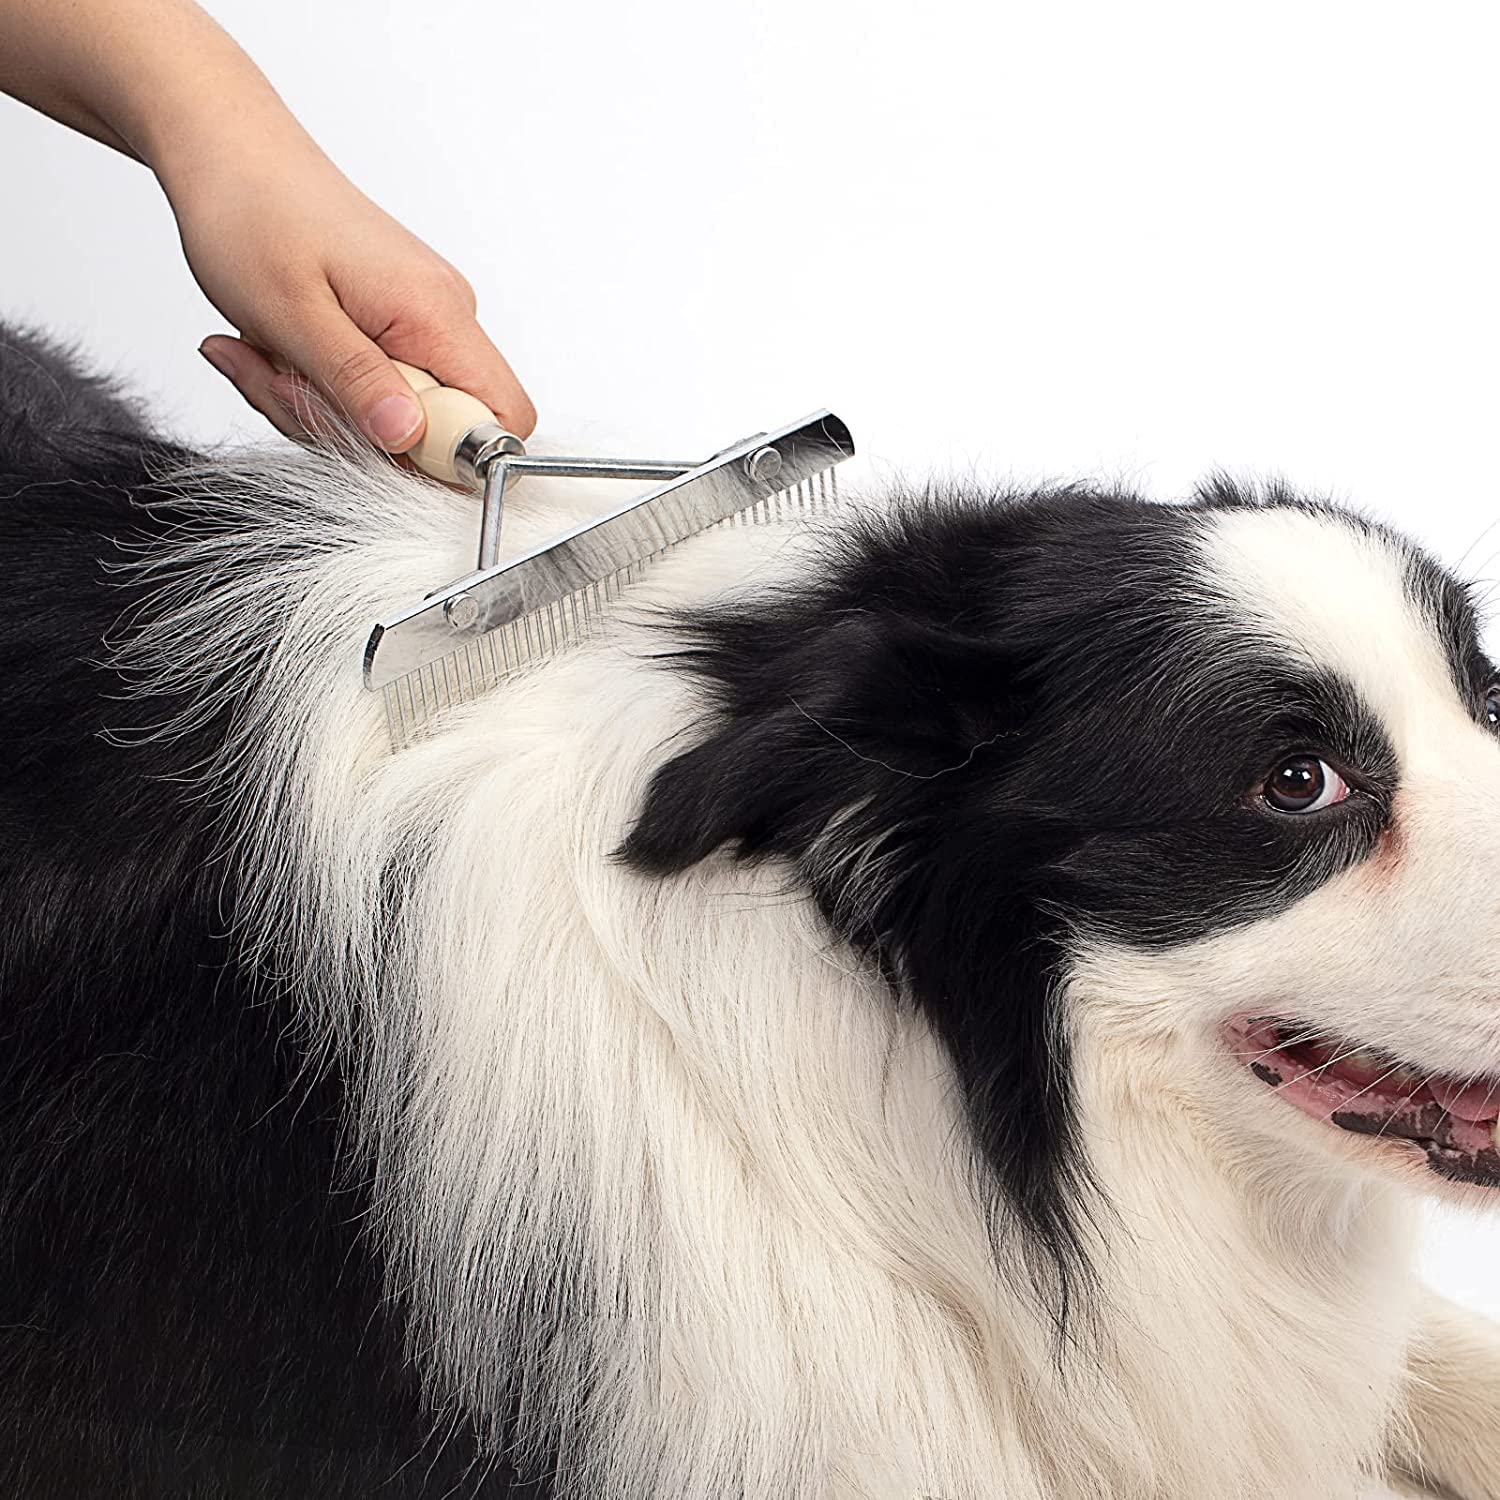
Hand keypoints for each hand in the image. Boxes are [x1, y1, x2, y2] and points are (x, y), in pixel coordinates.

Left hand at [180, 142, 534, 451]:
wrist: (229, 149)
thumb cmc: (253, 213)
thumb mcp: (293, 315)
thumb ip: (357, 384)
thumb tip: (409, 438)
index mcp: (437, 314)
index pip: (503, 420)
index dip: (450, 457)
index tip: (377, 441)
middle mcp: (445, 320)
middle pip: (438, 432)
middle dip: (356, 432)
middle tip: (286, 385)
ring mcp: (422, 325)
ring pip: (394, 419)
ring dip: (321, 407)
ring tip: (268, 355)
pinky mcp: (395, 328)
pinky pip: (371, 392)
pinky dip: (319, 388)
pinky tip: (277, 350)